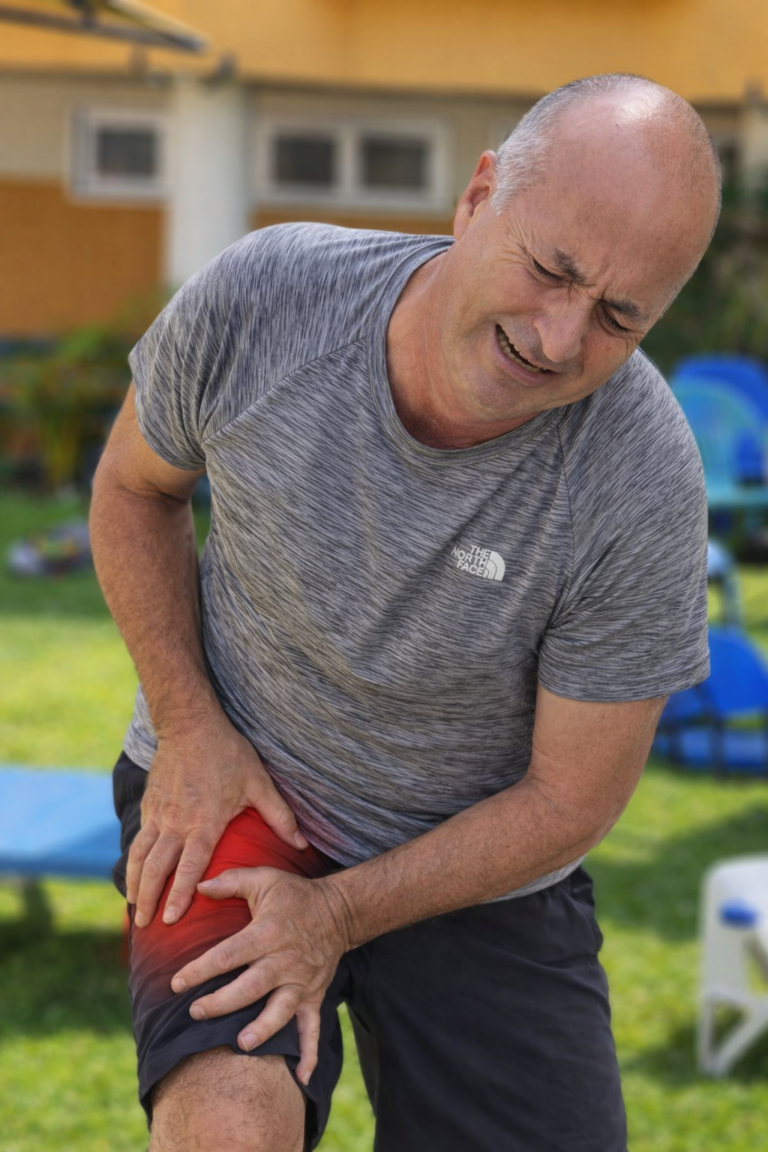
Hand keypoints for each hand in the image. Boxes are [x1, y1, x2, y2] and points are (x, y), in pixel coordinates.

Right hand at [126, 717, 307, 926]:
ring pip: (140, 856)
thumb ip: (279, 816)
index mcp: (204, 823)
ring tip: (135, 907)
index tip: (172, 920)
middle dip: (149, 900)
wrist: (190, 724)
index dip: (180, 896)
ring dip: (134, 884)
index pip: (189, 868)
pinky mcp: (149, 804)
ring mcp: (159, 814)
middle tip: (146, 925)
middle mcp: (176, 823)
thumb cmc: (228, 754)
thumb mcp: (258, 783)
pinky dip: (132, 861)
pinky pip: (138, 838)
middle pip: (156, 869)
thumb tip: (302, 843)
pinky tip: (133, 874)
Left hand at [170, 868, 349, 1084]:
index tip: (176, 983)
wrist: (340, 911)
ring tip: (242, 1045)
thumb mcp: (264, 878)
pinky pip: (313, 1029)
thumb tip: (197, 885)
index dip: (200, 970)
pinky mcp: (314, 996)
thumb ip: (230, 881)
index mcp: (267, 933)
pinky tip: (299, 1079)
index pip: (228, 954)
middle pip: (250, 987)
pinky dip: (309, 1055)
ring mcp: (301, 982)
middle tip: (196, 1012)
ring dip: (262, 1029)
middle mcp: (284, 961)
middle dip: (222, 1003)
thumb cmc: (295, 895)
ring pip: (280, 1011)